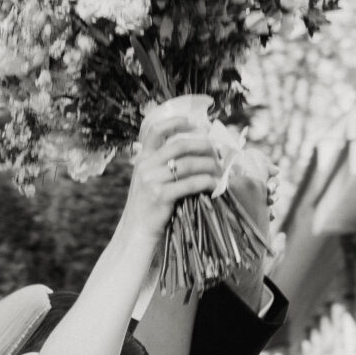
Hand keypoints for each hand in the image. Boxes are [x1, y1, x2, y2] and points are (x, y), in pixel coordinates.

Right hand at [123, 107, 222, 241]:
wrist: (136, 232)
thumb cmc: (147, 206)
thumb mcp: (147, 179)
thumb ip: (161, 164)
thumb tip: (193, 151)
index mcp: (142, 158)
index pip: (156, 129)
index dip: (176, 122)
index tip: (194, 124)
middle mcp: (145, 166)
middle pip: (180, 145)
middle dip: (203, 146)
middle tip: (217, 152)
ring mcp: (152, 180)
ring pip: (189, 164)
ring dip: (209, 166)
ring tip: (220, 171)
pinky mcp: (161, 196)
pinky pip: (191, 183)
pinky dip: (207, 183)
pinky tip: (215, 186)